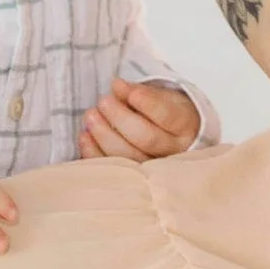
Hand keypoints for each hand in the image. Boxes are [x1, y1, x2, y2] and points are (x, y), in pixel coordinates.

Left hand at [78, 78, 203, 160]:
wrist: (174, 141)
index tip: (121, 86)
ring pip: (129, 158)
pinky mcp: (135, 182)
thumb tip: (117, 87)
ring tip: (91, 116)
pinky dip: (94, 154)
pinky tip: (85, 136)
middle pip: (147, 138)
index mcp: (185, 126)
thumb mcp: (161, 98)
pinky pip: (113, 172)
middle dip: (120, 118)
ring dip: (104, 136)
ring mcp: (155, 171)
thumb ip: (141, 92)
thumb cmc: (165, 116)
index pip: (167, 116)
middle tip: (103, 101)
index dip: (144, 102)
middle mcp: (174, 151)